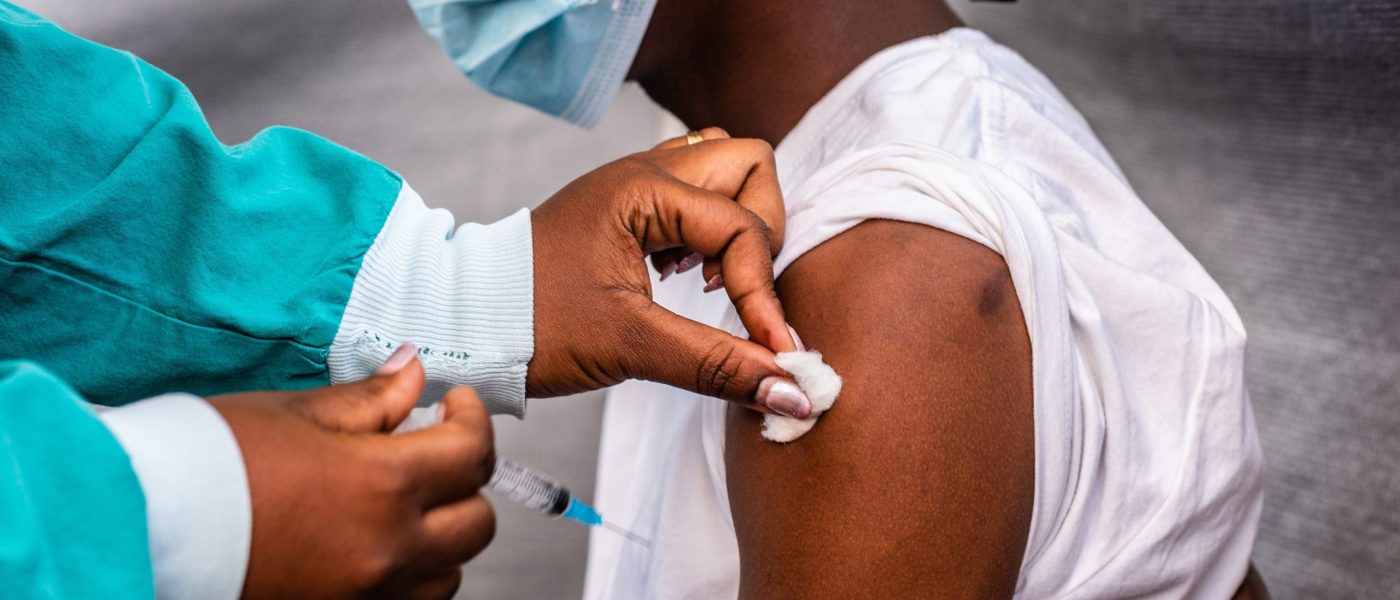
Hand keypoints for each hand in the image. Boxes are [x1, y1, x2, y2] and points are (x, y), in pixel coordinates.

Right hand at [210, 346, 493, 599]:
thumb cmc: (205, 466)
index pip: (471, 453)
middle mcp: (386, 548)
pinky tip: (380, 543)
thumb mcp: (294, 415)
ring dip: (441, 534)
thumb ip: (369, 400)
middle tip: (436, 451)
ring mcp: (368, 593)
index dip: (473, 420)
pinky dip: (412, 573)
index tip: (458, 407)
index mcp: (381, 485)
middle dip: (465, 480)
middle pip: (476, 521)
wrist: (141, 526)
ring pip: (449, 570)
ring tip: (404, 503)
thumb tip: (412, 373)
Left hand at [529, 128, 811, 417]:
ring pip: (724, 170)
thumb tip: (791, 392)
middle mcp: (645, 171)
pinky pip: (695, 193)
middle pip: (750, 165)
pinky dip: (707, 229)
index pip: (743, 227)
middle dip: (761, 230)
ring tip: (705, 280)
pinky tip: (682, 274)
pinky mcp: (628, 206)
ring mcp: (636, 183)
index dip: (763, 294)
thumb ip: (718, 365)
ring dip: (736, 223)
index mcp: (645, 191)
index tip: (773, 352)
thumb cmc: (530, 324)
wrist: (462, 319)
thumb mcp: (631, 347)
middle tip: (733, 289)